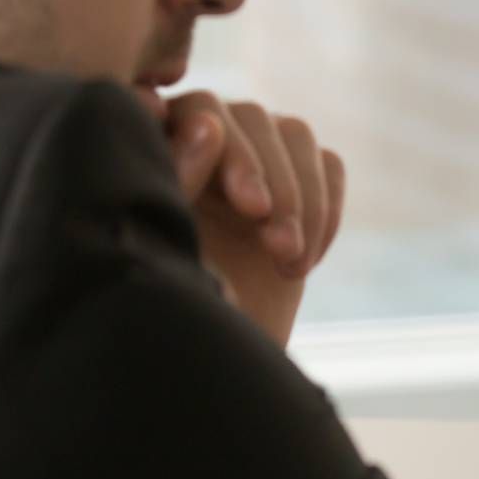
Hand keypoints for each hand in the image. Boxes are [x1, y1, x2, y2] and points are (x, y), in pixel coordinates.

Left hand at [163, 92, 345, 344]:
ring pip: (294, 136)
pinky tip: (303, 262)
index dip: (230, 151)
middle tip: (278, 246)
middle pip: (250, 118)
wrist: (208, 368)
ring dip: (305, 199)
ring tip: (291, 263)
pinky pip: (328, 166)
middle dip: (275, 181)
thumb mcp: (166, 247)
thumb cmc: (168, 311)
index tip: (249, 209)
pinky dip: (328, 210)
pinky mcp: (294, 189)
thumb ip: (180, 176)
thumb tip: (209, 123)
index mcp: (150, 152)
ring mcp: (249, 166)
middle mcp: (196, 146)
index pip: (198, 110)